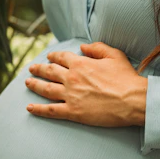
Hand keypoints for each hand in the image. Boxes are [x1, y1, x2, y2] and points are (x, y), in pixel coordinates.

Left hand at [25, 42, 146, 126]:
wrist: (132, 100)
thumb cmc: (126, 78)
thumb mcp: (114, 55)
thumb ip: (97, 48)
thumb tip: (83, 46)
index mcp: (80, 64)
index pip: (61, 57)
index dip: (54, 56)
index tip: (49, 57)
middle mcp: (71, 78)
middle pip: (49, 72)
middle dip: (39, 69)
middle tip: (32, 69)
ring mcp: (70, 96)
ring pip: (45, 89)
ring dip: (35, 85)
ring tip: (27, 83)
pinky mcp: (72, 112)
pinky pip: (51, 110)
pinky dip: (38, 109)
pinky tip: (30, 108)